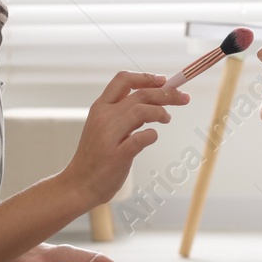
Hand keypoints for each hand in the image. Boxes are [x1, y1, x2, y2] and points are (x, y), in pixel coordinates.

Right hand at [60, 72, 188, 207]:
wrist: (79, 184)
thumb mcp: (103, 127)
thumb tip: (151, 100)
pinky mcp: (117, 156)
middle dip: (167, 93)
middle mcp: (104, 118)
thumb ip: (122, 113)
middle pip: (140, 94)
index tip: (164, 81)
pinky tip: (153, 136)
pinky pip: (141, 138)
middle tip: (183, 97)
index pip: (123, 80)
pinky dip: (152, 135)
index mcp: (100, 107)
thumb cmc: (96, 156)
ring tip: (167, 119)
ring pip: (141, 111)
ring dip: (161, 112)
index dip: (146, 77)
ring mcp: (109, 137)